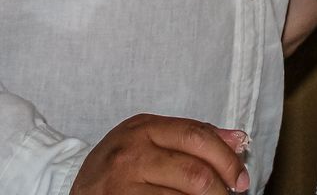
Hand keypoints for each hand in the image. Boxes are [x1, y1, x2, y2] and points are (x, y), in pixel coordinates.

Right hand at [70, 114, 249, 194]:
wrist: (76, 189)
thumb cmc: (119, 166)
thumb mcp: (149, 141)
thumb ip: (192, 137)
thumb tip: (238, 140)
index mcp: (144, 128)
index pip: (197, 136)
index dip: (226, 159)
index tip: (240, 178)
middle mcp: (131, 152)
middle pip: (194, 173)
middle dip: (220, 189)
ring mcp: (122, 184)